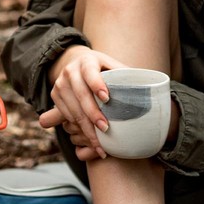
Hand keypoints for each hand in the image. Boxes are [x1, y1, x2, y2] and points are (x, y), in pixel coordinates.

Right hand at [39, 45, 124, 159]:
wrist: (77, 63)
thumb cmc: (103, 69)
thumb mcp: (114, 67)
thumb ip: (127, 76)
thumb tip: (149, 90)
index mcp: (87, 61)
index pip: (90, 73)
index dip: (97, 84)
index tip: (107, 98)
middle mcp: (70, 71)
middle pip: (81, 94)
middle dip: (93, 113)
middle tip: (106, 129)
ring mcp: (60, 83)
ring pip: (72, 108)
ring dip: (85, 127)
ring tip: (99, 143)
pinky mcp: (55, 95)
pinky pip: (66, 115)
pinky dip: (78, 128)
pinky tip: (90, 138)